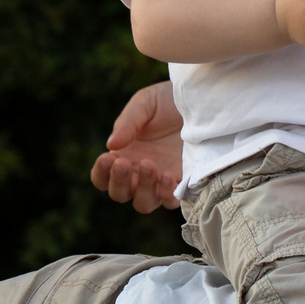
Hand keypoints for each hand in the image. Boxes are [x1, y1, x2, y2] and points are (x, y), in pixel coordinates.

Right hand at [90, 81, 184, 212]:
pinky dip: (167, 194)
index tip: (108, 158)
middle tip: (125, 163)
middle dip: (119, 182)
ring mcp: (161, 180)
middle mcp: (139, 173)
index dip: (101, 173)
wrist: (203, 100)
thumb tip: (110, 146)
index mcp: (124, 155)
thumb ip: (127, 123)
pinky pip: (171, 201)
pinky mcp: (184, 182)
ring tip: (151, 166)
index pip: (102, 177)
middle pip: (120, 194)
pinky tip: (169, 176)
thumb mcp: (145, 104)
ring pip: (144, 203)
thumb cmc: (169, 101)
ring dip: (143, 190)